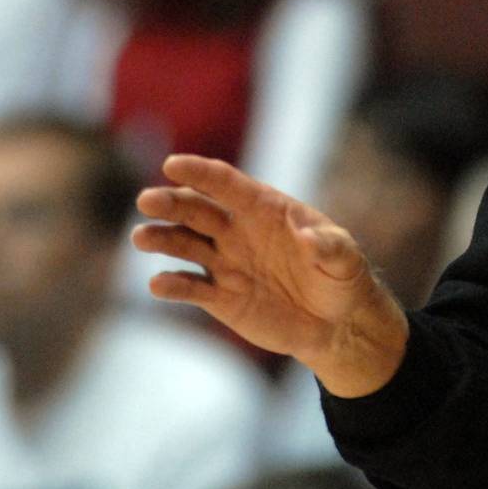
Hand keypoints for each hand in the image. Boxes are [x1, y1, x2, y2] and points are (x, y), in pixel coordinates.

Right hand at [133, 155, 409, 396]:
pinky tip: (158, 284)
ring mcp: (226, 263)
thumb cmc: (341, 279)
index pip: (227, 184)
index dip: (200, 172)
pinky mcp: (221, 297)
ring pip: (185, 244)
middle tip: (147, 200)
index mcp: (265, 210)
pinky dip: (173, 285)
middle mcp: (238, 231)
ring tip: (142, 237)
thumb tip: (309, 237)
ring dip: (162, 239)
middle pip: (197, 210)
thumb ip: (330, 246)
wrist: (334, 324)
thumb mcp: (345, 260)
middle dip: (171, 202)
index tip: (172, 165)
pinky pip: (191, 288)